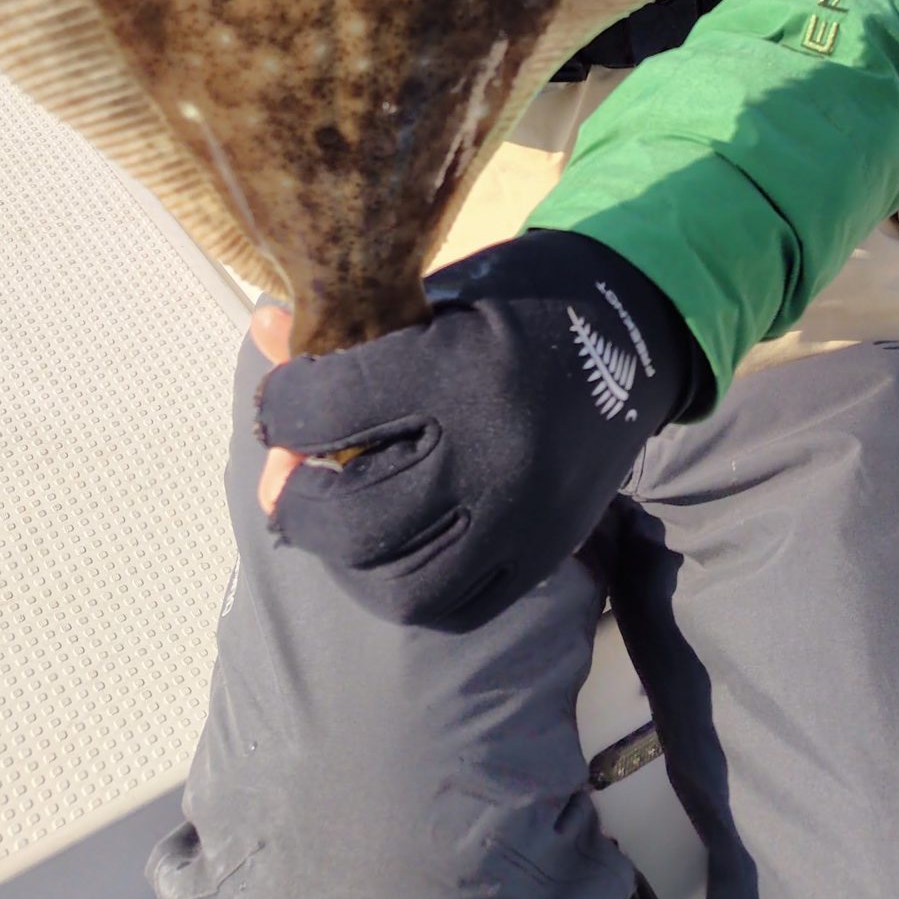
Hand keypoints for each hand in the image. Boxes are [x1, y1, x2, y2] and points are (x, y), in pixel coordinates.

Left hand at [255, 232, 702, 631]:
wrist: (635, 331)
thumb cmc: (521, 298)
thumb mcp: (437, 292)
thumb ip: (353, 324)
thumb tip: (262, 332)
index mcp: (460, 371)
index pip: (331, 410)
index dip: (281, 408)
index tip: (277, 404)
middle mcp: (493, 456)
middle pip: (354, 520)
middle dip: (297, 502)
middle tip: (289, 478)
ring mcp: (522, 519)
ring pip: (400, 587)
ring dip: (346, 558)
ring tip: (336, 519)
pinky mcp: (544, 554)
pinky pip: (454, 606)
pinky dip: (406, 585)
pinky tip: (390, 545)